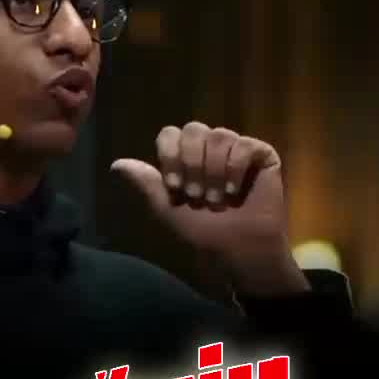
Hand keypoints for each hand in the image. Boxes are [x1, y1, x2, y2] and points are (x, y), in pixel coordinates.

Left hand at [111, 121, 309, 296]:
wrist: (237, 248)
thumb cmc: (203, 230)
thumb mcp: (167, 208)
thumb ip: (146, 183)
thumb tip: (116, 164)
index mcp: (186, 155)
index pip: (170, 133)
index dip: (170, 157)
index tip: (175, 187)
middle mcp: (210, 146)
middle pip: (193, 129)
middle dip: (192, 165)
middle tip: (196, 196)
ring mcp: (236, 148)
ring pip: (219, 135)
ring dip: (213, 171)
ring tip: (216, 199)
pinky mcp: (262, 154)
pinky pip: (245, 144)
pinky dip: (235, 169)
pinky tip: (234, 190)